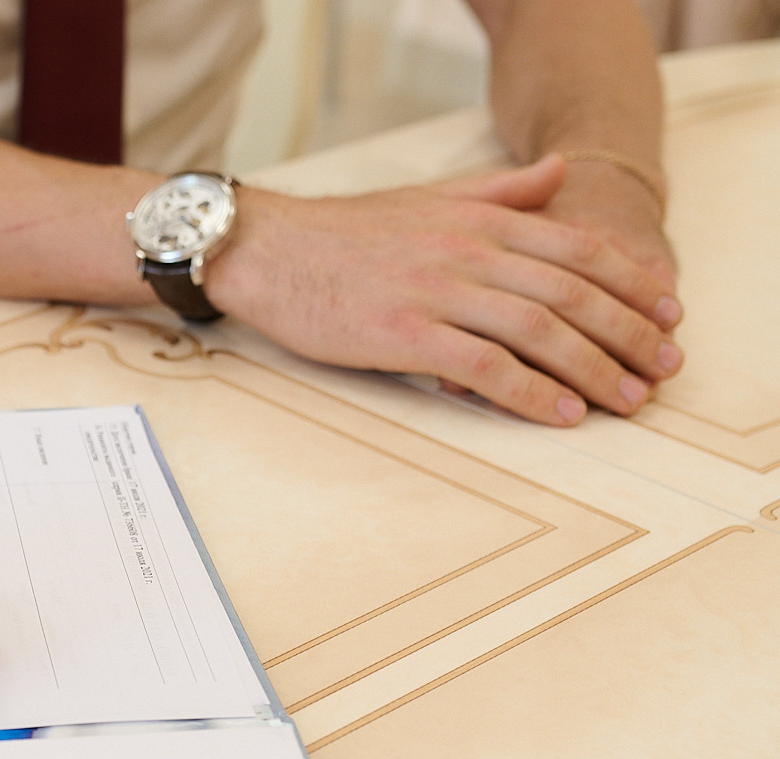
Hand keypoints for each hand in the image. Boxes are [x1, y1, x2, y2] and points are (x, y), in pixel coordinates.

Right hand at [209, 155, 683, 425]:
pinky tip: (557, 413)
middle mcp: (467, 249)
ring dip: (590, 368)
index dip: (631, 281)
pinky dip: (528, 391)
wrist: (265, 249)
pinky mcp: (403, 334)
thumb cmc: (341, 234)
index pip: (578, 246)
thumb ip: (499, 190)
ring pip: (537, 329)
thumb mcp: (428, 198)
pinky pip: (482, 365)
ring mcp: (436, 291)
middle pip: (571, 291)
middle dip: (626, 333)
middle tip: (661, 369)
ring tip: (623, 400)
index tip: (667, 313)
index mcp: (478, 218)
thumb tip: (557, 172)